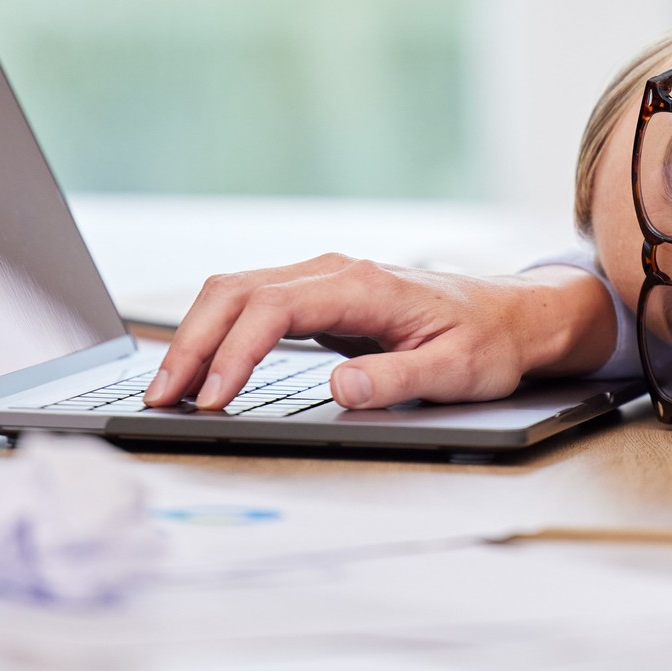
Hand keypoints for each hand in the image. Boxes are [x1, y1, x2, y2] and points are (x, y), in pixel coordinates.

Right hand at [142, 255, 615, 411]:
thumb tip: (339, 388)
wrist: (510, 315)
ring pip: (233, 292)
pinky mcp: (313, 297)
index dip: (236, 353)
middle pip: (236, 292)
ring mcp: (319, 279)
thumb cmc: (487, 341)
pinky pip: (247, 303)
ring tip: (166, 391)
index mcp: (362, 285)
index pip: (274, 308)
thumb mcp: (457, 371)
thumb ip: (399, 381)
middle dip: (192, 343)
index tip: (213, 399)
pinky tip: (198, 370)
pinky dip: (213, 331)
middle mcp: (331, 271)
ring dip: (194, 336)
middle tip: (162, 399)